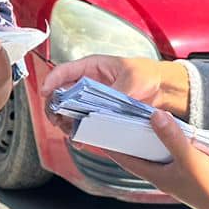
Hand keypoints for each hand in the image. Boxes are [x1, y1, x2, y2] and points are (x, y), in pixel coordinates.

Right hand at [41, 54, 186, 137]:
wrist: (162, 89)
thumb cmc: (147, 74)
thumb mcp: (133, 79)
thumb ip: (118, 91)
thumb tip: (108, 106)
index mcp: (92, 67)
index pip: (64, 71)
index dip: (52, 80)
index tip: (46, 92)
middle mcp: (87, 84)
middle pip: (60, 94)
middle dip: (55, 108)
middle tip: (58, 120)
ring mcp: (91, 100)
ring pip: (68, 112)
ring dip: (65, 123)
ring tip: (71, 133)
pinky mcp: (98, 115)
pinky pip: (82, 124)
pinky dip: (78, 133)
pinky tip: (80, 140)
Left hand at [82, 110, 208, 208]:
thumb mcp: (191, 160)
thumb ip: (172, 138)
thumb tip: (153, 115)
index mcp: (156, 176)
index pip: (125, 158)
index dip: (110, 144)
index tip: (97, 128)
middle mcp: (163, 176)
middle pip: (139, 154)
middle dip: (129, 137)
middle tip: (119, 115)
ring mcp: (177, 174)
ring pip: (156, 153)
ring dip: (150, 138)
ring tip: (143, 117)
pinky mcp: (191, 171)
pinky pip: (173, 153)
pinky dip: (168, 140)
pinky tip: (173, 129)